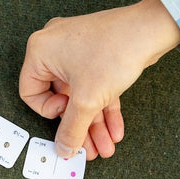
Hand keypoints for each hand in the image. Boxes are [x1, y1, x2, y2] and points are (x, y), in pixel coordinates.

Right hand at [19, 0, 179, 160]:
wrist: (149, 30)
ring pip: (80, 94)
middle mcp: (54, 47)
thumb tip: (64, 148)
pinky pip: (93, 85)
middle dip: (78, 126)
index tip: (68, 117)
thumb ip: (72, 129)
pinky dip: (102, 106)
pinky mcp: (96, 53)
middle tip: (87, 148)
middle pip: (59, 97)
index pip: (30, 92)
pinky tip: (114, 128)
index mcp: (40, 51)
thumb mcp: (87, 99)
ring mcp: (76, 50)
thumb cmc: (114, 50)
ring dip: (92, 122)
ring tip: (105, 146)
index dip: (49, 112)